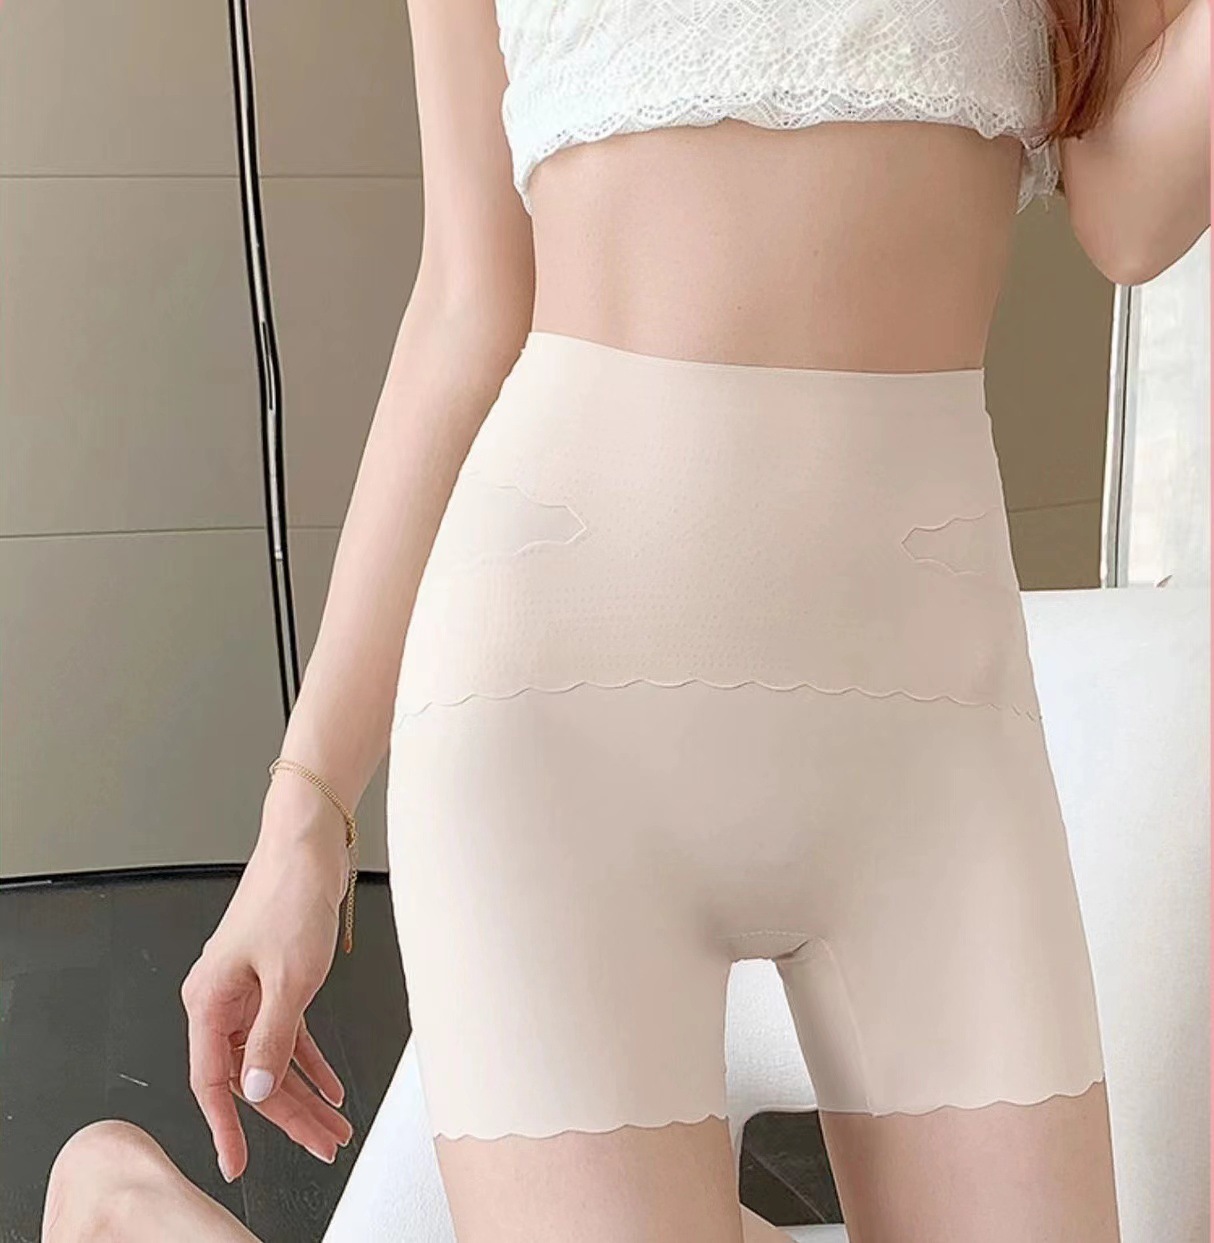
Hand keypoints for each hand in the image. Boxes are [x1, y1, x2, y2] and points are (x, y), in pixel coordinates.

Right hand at [180, 785, 354, 1181]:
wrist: (308, 846)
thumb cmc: (290, 895)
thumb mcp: (288, 978)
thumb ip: (271, 1038)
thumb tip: (255, 1089)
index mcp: (208, 1000)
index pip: (211, 1080)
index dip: (226, 1126)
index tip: (239, 1162)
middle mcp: (222, 999)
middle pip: (249, 1074)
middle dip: (287, 1115)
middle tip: (320, 1145)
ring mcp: (249, 990)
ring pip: (271, 1057)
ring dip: (304, 1092)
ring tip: (333, 1125)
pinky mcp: (274, 979)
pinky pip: (288, 1033)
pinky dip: (310, 1059)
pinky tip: (332, 1085)